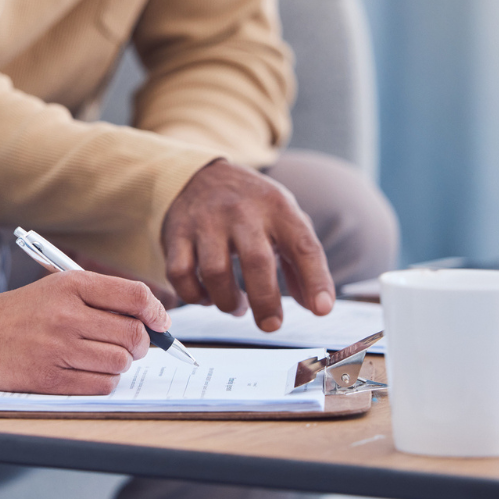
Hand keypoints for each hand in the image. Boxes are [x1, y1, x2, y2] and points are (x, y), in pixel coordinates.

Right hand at [0, 272, 170, 394]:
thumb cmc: (15, 314)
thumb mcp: (54, 290)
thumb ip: (99, 299)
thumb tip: (150, 321)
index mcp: (71, 285)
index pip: (135, 296)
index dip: (156, 312)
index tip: (159, 323)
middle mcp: (67, 314)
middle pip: (134, 334)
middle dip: (140, 344)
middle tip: (131, 345)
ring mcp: (58, 347)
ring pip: (121, 363)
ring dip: (119, 364)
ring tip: (100, 357)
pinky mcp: (50, 378)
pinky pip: (101, 385)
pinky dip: (103, 382)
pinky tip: (87, 372)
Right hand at [162, 159, 333, 331]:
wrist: (199, 174)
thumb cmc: (250, 207)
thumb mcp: (283, 220)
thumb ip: (301, 262)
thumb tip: (316, 306)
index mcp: (277, 207)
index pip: (303, 245)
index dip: (316, 279)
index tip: (321, 309)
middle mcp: (241, 211)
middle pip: (256, 261)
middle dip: (266, 301)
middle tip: (271, 324)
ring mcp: (205, 221)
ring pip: (215, 272)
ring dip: (228, 302)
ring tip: (238, 307)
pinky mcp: (176, 233)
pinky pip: (180, 274)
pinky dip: (194, 296)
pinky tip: (207, 297)